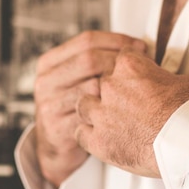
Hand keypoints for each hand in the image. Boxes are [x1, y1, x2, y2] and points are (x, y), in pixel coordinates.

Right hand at [34, 31, 147, 187]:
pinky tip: (126, 113)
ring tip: (137, 91)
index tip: (140, 47)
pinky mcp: (57, 128)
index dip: (118, 41)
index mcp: (49, 63)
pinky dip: (112, 112)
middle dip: (120, 63)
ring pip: (92, 86)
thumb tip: (138, 47)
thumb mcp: (77, 80)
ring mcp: (49, 104)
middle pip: (89, 59)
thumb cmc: (76, 109)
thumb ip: (97, 62)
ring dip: (118, 88)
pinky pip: (91, 115)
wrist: (55, 148)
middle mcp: (45, 81)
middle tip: (143, 69)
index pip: (87, 40)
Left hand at [75, 46, 188, 177]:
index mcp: (130, 66)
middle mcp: (109, 87)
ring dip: (93, 110)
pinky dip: (88, 136)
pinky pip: (80, 134)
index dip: (129, 67)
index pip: (120, 57)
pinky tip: (99, 138)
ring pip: (84, 105)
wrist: (185, 144)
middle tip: (126, 102)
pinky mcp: (97, 140)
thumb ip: (184, 77)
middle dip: (111, 91)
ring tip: (107, 119)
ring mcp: (100, 114)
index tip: (136, 76)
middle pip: (99, 81)